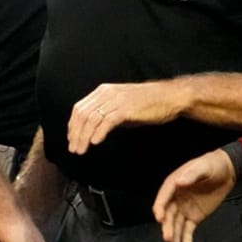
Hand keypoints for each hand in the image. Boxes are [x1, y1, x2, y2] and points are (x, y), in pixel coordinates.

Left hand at [66, 80, 186, 154]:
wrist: (170, 97)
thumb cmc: (147, 103)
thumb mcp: (121, 106)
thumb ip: (106, 114)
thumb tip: (93, 130)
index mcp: (103, 91)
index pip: (79, 108)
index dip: (72, 125)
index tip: (71, 139)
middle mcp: (107, 93)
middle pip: (82, 114)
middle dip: (75, 134)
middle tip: (74, 149)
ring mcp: (116, 100)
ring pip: (92, 119)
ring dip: (84, 137)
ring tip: (82, 150)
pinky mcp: (126, 108)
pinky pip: (107, 121)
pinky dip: (98, 132)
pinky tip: (95, 142)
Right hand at [152, 148, 236, 241]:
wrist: (227, 171)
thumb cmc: (212, 165)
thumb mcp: (203, 166)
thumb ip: (192, 174)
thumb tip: (179, 182)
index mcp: (173, 185)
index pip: (163, 198)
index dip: (160, 208)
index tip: (159, 219)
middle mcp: (175, 198)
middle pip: (168, 214)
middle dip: (167, 227)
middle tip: (168, 238)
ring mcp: (184, 209)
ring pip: (176, 224)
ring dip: (174, 236)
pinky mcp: (194, 216)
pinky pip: (188, 229)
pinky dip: (186, 239)